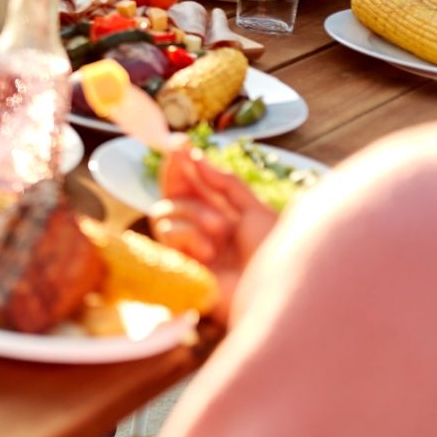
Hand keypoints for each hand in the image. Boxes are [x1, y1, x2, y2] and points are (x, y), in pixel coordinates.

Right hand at [148, 144, 278, 318]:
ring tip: (218, 230)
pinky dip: (187, 235)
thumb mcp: (255, 211)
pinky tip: (207, 251)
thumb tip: (198, 158)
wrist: (271, 295)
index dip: (185, 162)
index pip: (196, 183)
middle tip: (175, 152)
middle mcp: (203, 228)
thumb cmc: (270, 256)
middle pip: (173, 192)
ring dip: (192, 212)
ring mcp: (190, 245)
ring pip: (165, 209)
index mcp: (224, 215)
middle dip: (176, 172)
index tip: (179, 141)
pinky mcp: (178, 262)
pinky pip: (167, 233)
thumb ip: (225, 183)